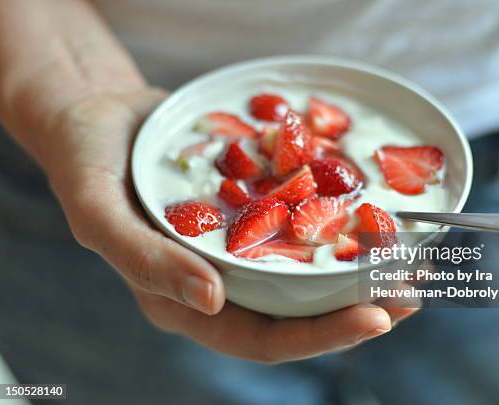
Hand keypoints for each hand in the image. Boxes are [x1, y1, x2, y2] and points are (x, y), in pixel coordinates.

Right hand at [44, 88, 418, 362]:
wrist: (99, 116)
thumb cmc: (86, 163)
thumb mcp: (96, 210)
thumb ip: (144, 259)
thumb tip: (209, 300)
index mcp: (182, 300)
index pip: (258, 338)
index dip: (317, 337)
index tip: (374, 319)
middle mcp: (218, 283)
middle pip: (295, 315)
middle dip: (356, 311)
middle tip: (411, 294)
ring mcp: (238, 249)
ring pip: (306, 277)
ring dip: (359, 275)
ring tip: (411, 265)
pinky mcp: (251, 215)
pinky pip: (300, 229)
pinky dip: (339, 230)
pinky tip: (374, 219)